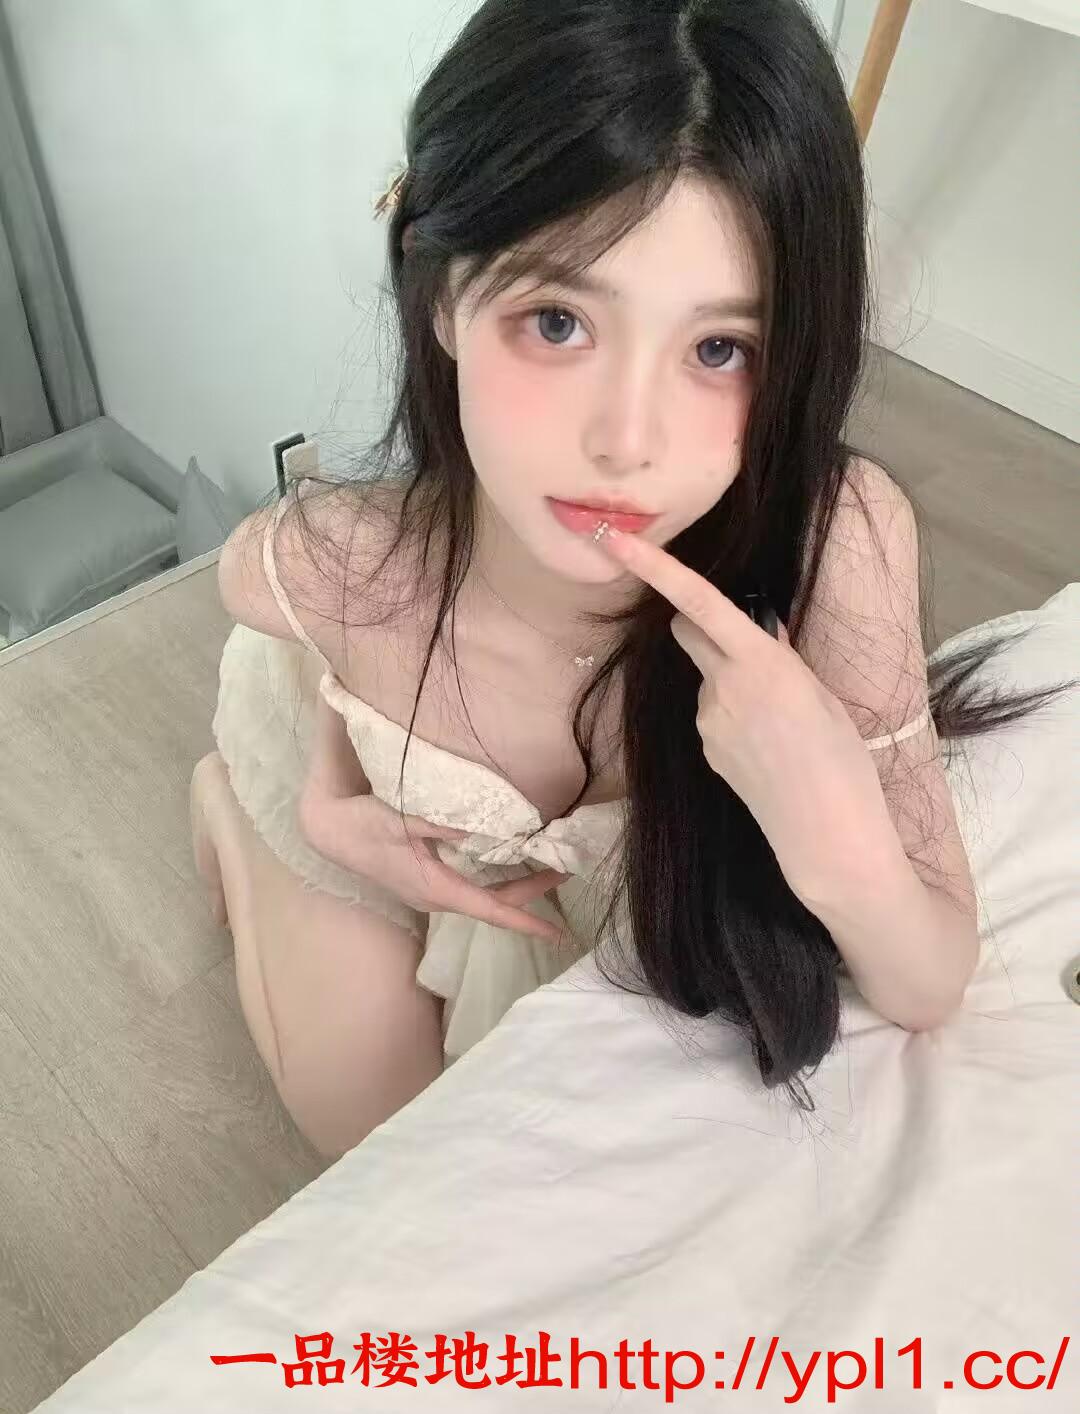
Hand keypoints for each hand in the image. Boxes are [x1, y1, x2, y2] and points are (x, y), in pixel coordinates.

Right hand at [298, 787, 568, 943]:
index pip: (490, 910)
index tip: (557, 932)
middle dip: (532, 892)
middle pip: (494, 902)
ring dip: (515, 885)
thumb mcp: (402, 817)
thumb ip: (442, 823)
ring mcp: (430, 891)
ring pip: (482, 895)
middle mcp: (436, 896)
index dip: (526, 920)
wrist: (328, 829)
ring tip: (546, 865)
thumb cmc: (362, 823)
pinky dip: (494, 876)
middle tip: (564, 870)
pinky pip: (469, 886)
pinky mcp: (424, 880)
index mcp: (436, 887)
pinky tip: (508, 858)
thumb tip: (483, 828)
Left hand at [594, 528, 900, 907]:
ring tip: (780, 720)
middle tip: (744, 640)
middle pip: (688, 631)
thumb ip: (779, 662)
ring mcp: (708, 721)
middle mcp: (724, 687)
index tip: (617, 540)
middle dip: (701, 622)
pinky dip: (733, 715)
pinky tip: (767, 746)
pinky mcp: (707, 749)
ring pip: (707, 677)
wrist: (826, 834)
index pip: (699, 602)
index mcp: (760, 663)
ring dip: (729, 680)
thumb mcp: (821, 695)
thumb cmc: (842, 760)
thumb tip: (757, 639)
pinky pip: (714, 713)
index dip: (654, 567)